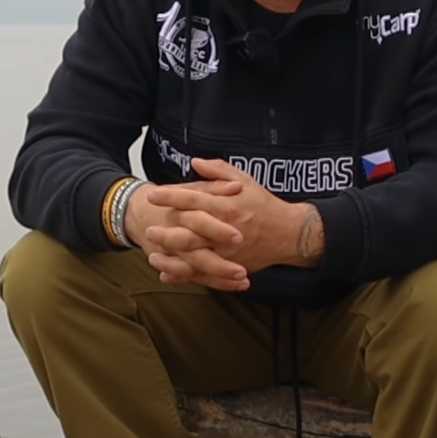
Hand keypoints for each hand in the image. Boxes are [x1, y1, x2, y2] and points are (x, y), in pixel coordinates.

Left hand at [132, 160, 322, 289]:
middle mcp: (225, 230)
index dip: (171, 197)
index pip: (193, 199)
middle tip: (147, 229)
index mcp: (227, 205)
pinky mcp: (230, 267)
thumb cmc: (265, 205)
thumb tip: (194, 162)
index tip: (153, 194)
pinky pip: (203, 274)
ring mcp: (227, 252)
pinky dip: (184, 275)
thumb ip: (218, 171)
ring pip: (194, 258)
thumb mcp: (245, 180)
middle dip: (166, 232)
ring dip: (171, 258)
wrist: (289, 234)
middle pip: (189, 233)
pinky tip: (166, 273)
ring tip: (152, 255)